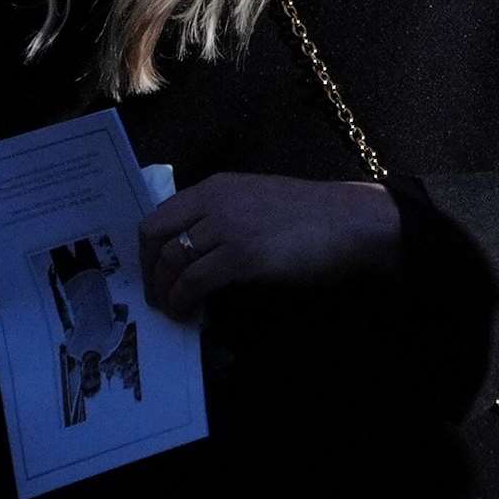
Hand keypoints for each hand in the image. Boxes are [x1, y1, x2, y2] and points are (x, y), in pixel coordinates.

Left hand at [139, 174, 401, 321]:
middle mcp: (214, 201)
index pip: (160, 215)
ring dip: (165, 292)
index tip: (151, 273)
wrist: (350, 222)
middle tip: (155, 296)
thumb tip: (195, 251)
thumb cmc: (311, 215)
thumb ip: (223, 216)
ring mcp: (226, 227)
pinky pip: (195, 281)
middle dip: (149, 271)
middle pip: (155, 236)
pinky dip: (184, 300)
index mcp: (216, 186)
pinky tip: (189, 312)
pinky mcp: (241, 255)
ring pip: (172, 261)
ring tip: (172, 310)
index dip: (148, 249)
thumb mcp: (256, 201)